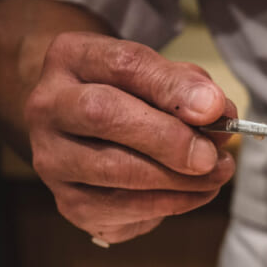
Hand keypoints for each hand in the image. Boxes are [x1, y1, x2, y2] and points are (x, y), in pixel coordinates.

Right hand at [23, 32, 235, 243]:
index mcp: (73, 59)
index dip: (173, 89)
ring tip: (217, 173)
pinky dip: (171, 203)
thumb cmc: (134, 99)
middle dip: (169, 139)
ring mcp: (51, 157)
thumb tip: (218, 113)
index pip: (122, 65)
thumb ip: (189, 88)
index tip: (215, 109)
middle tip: (211, 155)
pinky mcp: (69, 201)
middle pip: (103, 114)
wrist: (93, 137)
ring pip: (113, 169)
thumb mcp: (162, 78)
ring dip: (178, 178)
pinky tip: (198, 192)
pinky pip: (122, 207)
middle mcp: (48, 105)